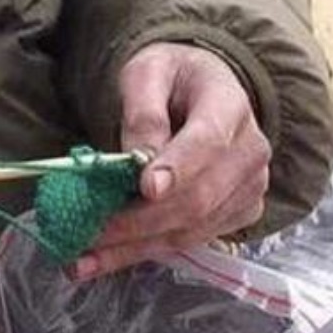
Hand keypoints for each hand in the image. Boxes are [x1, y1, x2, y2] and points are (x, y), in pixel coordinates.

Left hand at [70, 43, 270, 280]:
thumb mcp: (148, 73)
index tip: (145, 188)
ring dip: (135, 248)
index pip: (207, 143)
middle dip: (141, 220)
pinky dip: (144, 252)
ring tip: (83, 259)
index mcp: (229, 105)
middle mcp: (249, 152)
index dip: (178, 168)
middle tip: (90, 230)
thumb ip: (143, 111)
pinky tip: (104, 258)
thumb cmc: (171, 78)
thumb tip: (137, 160)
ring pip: (191, 230)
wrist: (201, 89)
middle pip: (199, 198)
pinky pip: (190, 241)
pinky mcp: (238, 214)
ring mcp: (248, 188)